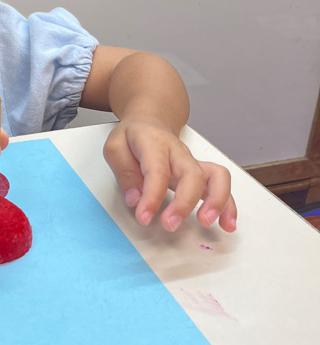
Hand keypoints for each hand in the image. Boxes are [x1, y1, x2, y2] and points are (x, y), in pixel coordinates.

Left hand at [103, 118, 236, 231]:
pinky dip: (228, 205)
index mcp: (154, 144)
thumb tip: (135, 199)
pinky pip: (221, 185)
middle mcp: (179, 152)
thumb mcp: (115, 147)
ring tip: (207, 222)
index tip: (144, 217)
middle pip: (192, 174)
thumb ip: (124, 172)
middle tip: (171, 224)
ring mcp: (193, 162)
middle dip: (184, 203)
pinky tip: (227, 224)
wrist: (150, 120)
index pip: (157, 170)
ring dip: (217, 201)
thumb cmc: (133, 136)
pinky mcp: (202, 172)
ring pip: (216, 176)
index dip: (152, 196)